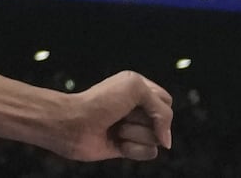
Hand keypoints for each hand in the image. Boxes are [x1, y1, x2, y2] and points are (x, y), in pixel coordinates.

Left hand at [53, 71, 172, 161]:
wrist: (74, 124)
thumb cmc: (99, 102)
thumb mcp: (135, 88)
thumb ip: (162, 109)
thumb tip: (166, 140)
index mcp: (137, 88)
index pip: (166, 101)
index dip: (157, 105)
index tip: (137, 102)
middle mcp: (136, 108)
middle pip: (164, 121)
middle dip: (145, 119)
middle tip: (123, 115)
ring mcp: (132, 128)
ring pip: (157, 138)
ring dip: (135, 134)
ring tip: (116, 129)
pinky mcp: (128, 147)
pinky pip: (149, 153)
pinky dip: (133, 149)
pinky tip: (117, 143)